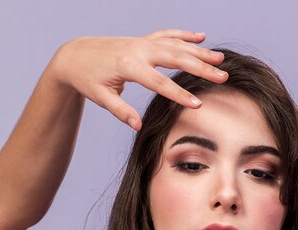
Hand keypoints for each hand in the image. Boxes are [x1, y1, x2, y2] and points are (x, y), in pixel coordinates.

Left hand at [48, 30, 227, 129]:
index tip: (198, 105)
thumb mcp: (101, 97)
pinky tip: (201, 36)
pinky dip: (185, 35)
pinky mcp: (143, 40)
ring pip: (176, 45)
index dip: (179, 94)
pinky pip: (168, 35)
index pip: (159, 83)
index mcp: (129, 65)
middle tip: (222, 77)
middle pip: (176, 58)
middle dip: (201, 68)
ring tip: (220, 59)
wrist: (75, 55)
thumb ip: (121, 111)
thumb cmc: (87, 79)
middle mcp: (139, 49)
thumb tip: (139, 126)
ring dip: (200, 51)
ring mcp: (142, 42)